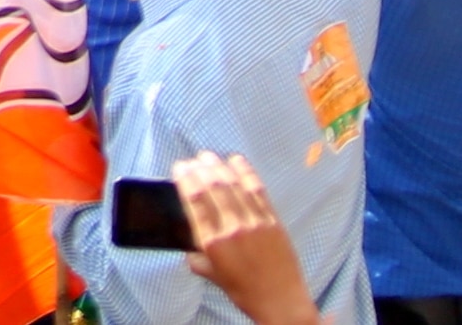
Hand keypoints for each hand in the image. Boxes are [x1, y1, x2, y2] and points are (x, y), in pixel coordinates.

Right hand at [174, 153, 322, 324]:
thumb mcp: (215, 278)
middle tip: (192, 160)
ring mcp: (254, 223)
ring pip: (233, 185)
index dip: (185, 179)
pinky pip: (257, 191)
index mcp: (213, 243)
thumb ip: (199, 260)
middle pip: (212, 187)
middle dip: (199, 168)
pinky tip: (237, 161)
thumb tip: (189, 250)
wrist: (282, 304)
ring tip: (209, 156)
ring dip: (219, 166)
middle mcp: (232, 229)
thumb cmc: (246, 294)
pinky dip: (246, 173)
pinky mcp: (273, 222)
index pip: (194, 201)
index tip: (179, 168)